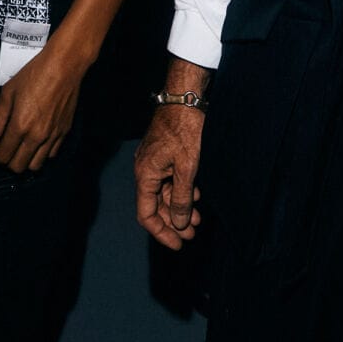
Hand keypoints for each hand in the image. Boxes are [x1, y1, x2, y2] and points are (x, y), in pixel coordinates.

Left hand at [0, 43, 83, 172]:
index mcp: (20, 125)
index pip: (2, 156)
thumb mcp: (8, 92)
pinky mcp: (64, 132)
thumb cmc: (36, 74)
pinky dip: (40, 153)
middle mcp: (37, 135)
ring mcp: (52, 135)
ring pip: (35, 165)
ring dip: (23, 161)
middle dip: (6, 161)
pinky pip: (50, 154)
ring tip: (19, 147)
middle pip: (17, 166)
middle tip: (2, 149)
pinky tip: (35, 141)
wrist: (64, 65)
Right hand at [134, 105, 204, 249]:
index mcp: (145, 175)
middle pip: (156, 205)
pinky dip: (181, 190)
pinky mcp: (163, 153)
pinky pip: (169, 179)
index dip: (161, 232)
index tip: (178, 244)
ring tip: (197, 218)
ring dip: (179, 206)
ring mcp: (154, 160)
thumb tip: (178, 223)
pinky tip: (196, 194)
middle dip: (174, 221)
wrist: (184, 97)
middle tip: (192, 233)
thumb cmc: (185, 130)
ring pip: (164, 192)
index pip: (146, 214)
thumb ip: (181, 197)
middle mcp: (145, 169)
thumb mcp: (187, 167)